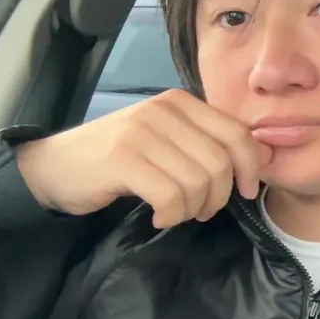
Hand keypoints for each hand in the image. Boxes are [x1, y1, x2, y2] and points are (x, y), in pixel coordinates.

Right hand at [14, 89, 268, 227]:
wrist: (54, 167)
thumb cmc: (120, 159)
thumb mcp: (168, 141)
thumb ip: (208, 143)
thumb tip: (266, 156)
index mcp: (181, 102)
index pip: (237, 133)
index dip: (251, 167)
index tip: (246, 191)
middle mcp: (163, 110)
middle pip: (220, 162)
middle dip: (220, 196)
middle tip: (202, 211)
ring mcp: (141, 132)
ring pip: (198, 181)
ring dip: (194, 208)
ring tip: (176, 212)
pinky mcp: (122, 159)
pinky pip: (171, 196)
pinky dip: (171, 215)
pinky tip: (158, 216)